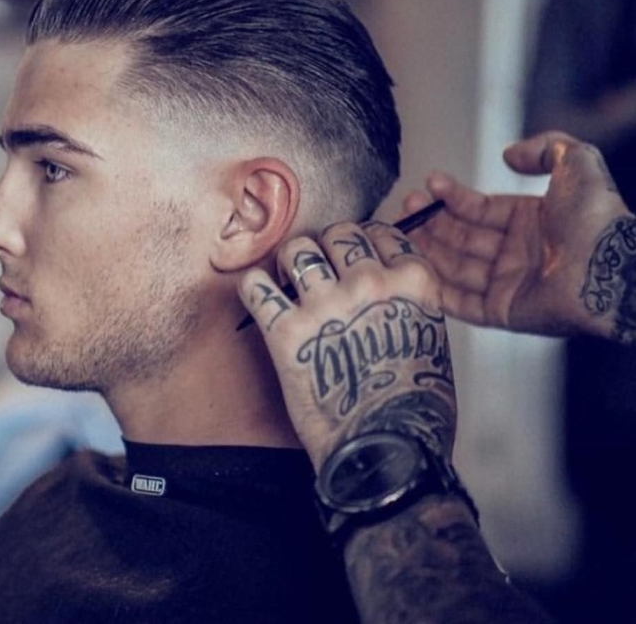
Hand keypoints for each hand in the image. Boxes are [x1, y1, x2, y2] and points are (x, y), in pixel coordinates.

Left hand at [237, 221, 455, 471]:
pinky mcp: (286, 332)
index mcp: (413, 282)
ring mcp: (325, 305)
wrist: (386, 453)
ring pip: (297, 249)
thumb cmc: (415, 405)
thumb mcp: (433, 337)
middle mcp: (370, 283)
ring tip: (289, 279)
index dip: (366, 241)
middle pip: (339, 233)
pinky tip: (259, 295)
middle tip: (320, 268)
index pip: (383, 233)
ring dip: (291, 261)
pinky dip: (253, 286)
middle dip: (328, 246)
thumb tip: (383, 281)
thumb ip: (406, 301)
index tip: (355, 253)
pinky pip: (256, 286)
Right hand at [402, 131, 635, 341]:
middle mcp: (517, 253)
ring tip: (404, 233)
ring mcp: (509, 284)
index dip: (453, 197)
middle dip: (433, 222)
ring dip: (428, 251)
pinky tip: (415, 271)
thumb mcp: (578, 163)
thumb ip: (546, 147)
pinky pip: (463, 303)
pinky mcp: (503, 313)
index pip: (480, 209)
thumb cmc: (597, 219)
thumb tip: (510, 153)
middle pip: (463, 238)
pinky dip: (438, 289)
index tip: (429, 186)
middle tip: (407, 209)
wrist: (610, 269)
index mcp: (531, 222)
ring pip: (456, 267)